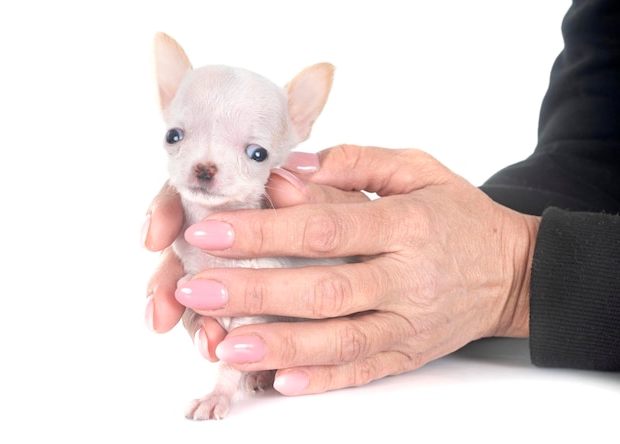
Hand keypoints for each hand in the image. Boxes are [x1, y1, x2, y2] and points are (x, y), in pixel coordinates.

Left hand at [168, 145, 539, 394]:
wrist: (512, 270)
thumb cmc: (456, 214)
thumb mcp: (417, 169)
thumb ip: (355, 162)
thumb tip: (289, 171)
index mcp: (406, 225)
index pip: (325, 230)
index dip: (264, 232)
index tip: (209, 232)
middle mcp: (407, 279)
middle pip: (322, 289)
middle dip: (254, 291)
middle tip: (196, 290)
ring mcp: (409, 323)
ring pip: (339, 340)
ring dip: (278, 345)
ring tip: (223, 343)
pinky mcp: (409, 352)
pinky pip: (364, 370)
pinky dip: (322, 378)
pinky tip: (280, 380)